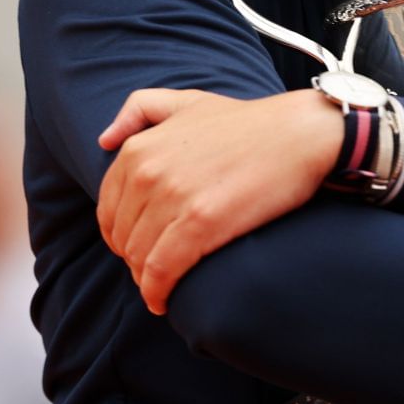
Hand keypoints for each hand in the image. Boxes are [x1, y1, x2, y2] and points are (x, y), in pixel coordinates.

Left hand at [97, 89, 340, 314]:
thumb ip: (140, 109)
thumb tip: (105, 140)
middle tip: (155, 269)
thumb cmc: (246, 122)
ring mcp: (173, 198)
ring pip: (139, 257)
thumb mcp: (186, 101)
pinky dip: (156, 292)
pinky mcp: (200, 224)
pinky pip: (161, 271)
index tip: (138, 246)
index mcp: (139, 149)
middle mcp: (148, 172)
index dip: (120, 234)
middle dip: (133, 259)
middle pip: (122, 237)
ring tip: (161, 287)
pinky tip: (162, 301)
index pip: (108, 209)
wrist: (298, 134)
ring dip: (145, 280)